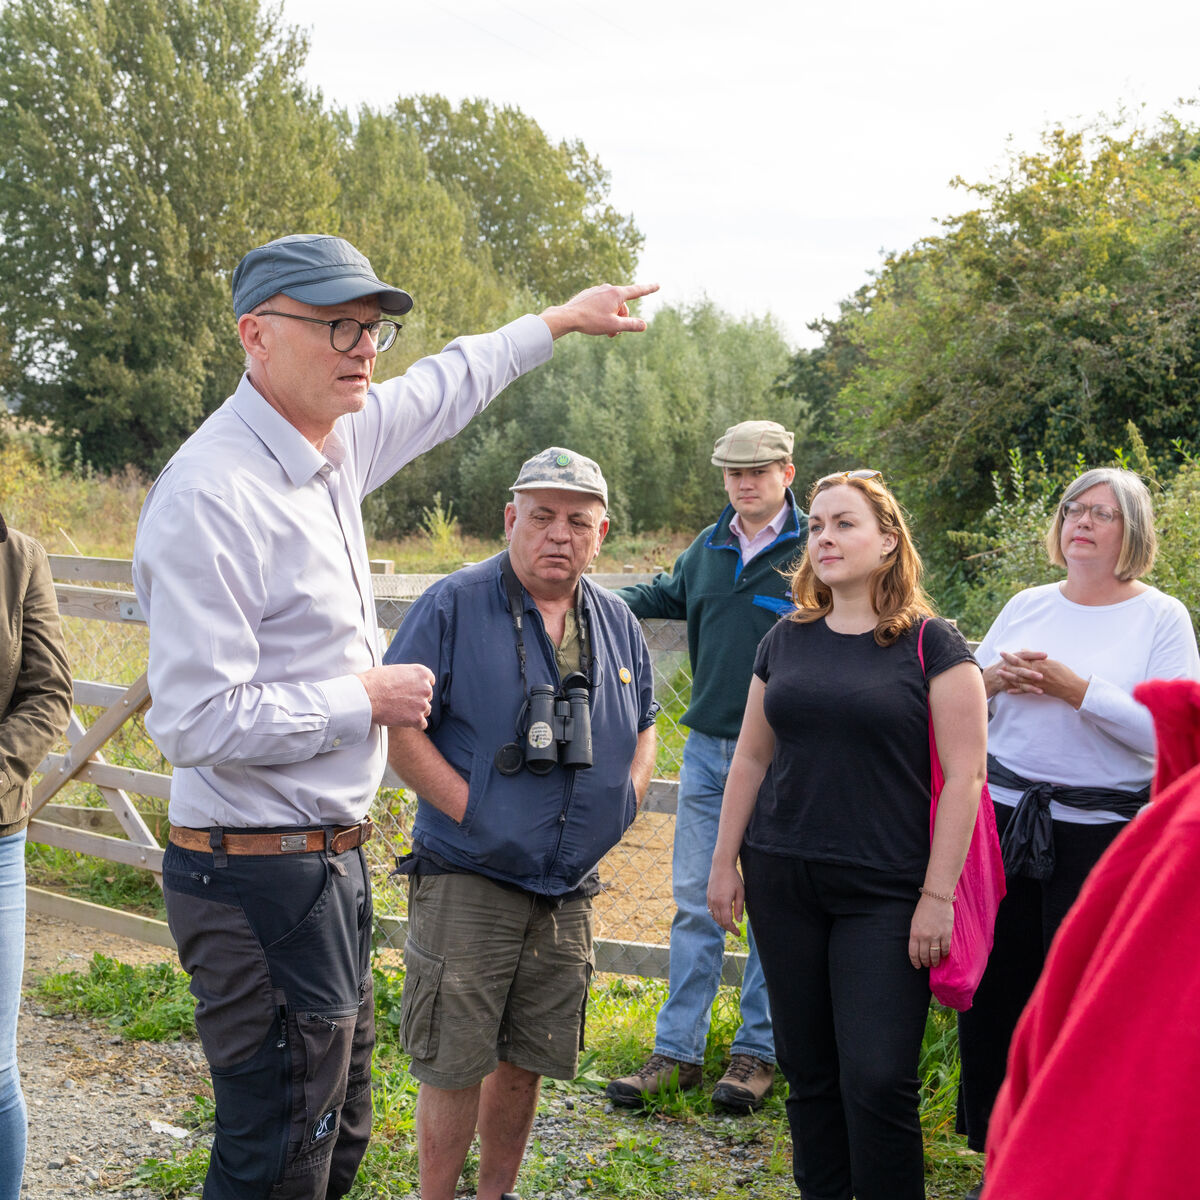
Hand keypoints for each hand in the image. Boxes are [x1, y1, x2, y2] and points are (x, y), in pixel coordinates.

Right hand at [358, 663, 434, 728]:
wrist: (365, 696)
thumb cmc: (374, 681)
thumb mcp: (393, 670)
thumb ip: (406, 676)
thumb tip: (405, 681)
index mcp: (421, 672)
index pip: (429, 681)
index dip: (420, 687)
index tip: (412, 691)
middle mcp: (426, 687)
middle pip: (427, 697)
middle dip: (417, 700)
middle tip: (402, 703)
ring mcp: (422, 704)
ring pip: (425, 711)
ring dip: (416, 712)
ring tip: (399, 712)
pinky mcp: (417, 718)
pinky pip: (422, 725)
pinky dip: (414, 725)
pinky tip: (404, 722)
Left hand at [539, 282, 659, 338]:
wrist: (567, 317)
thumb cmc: (591, 321)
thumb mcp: (614, 326)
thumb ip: (631, 325)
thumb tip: (644, 325)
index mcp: (617, 293)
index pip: (637, 291)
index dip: (649, 289)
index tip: (658, 285)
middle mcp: (608, 288)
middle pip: (623, 305)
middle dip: (621, 319)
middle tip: (613, 334)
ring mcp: (597, 290)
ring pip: (611, 306)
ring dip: (612, 318)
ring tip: (604, 330)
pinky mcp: (589, 294)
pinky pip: (601, 304)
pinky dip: (602, 314)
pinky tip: (593, 321)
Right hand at [707, 861, 744, 933]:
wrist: (721, 865)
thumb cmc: (733, 878)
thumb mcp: (740, 892)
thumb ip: (739, 907)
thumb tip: (739, 921)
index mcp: (723, 903)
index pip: (727, 922)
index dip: (733, 930)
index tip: (739, 934)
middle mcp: (715, 903)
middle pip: (720, 921)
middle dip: (728, 928)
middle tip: (735, 930)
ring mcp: (710, 899)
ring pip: (714, 917)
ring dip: (722, 923)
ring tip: (730, 924)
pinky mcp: (708, 896)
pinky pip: (711, 910)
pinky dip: (716, 916)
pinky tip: (722, 915)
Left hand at [909, 894, 954, 968]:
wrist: (936, 898)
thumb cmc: (924, 908)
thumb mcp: (915, 921)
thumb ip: (916, 934)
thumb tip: (918, 946)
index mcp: (914, 933)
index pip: (913, 953)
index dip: (915, 961)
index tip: (917, 966)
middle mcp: (924, 937)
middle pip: (924, 956)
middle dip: (925, 963)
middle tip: (926, 965)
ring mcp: (936, 936)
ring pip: (935, 955)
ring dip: (935, 961)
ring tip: (935, 963)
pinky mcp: (946, 935)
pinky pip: (945, 949)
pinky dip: (944, 954)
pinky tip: (943, 955)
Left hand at [995, 649, 1086, 707]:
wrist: (1072, 687)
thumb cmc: (1064, 673)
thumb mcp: (1051, 662)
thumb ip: (1037, 657)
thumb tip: (1026, 651)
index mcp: (1039, 665)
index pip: (1022, 659)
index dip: (1011, 656)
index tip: (1003, 653)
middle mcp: (1036, 674)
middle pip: (1018, 669)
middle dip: (1007, 666)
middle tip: (997, 663)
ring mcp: (1036, 683)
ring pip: (1019, 680)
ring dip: (1009, 677)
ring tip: (1000, 674)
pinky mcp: (1038, 690)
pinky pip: (1025, 691)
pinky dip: (1017, 691)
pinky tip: (1009, 690)